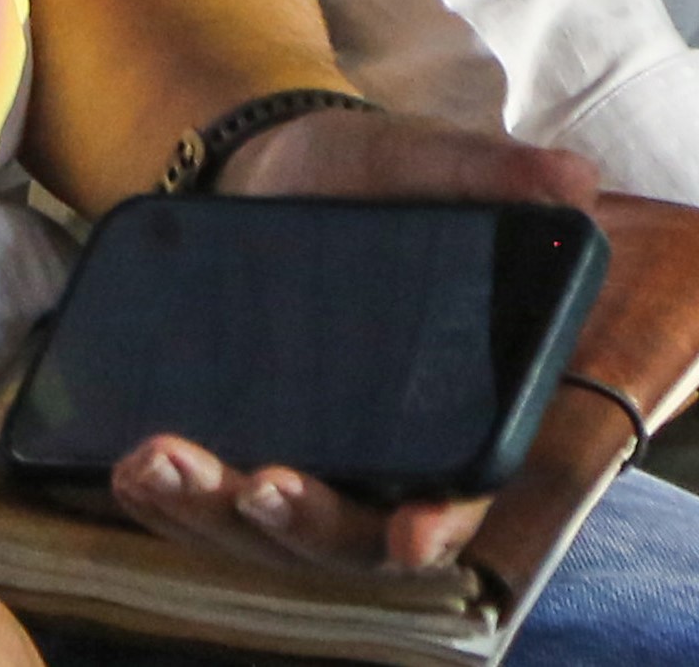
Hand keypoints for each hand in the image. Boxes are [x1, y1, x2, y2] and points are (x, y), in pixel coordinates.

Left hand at [102, 106, 605, 574]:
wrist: (274, 164)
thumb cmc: (371, 178)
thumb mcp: (422, 163)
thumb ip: (490, 174)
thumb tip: (572, 176)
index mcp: (452, 415)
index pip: (459, 498)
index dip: (440, 526)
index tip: (411, 531)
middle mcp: (378, 462)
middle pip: (349, 535)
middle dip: (303, 524)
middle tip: (259, 485)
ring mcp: (303, 459)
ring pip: (265, 528)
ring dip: (212, 513)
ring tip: (158, 466)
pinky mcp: (235, 442)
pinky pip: (205, 497)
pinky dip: (166, 497)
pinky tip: (126, 467)